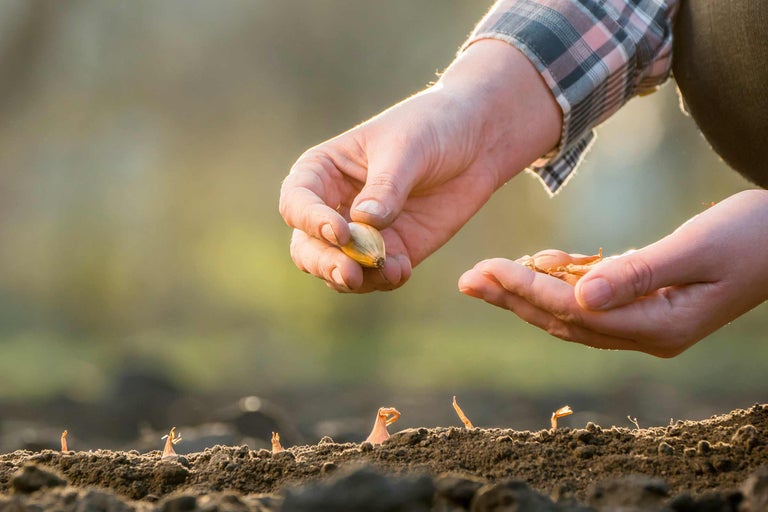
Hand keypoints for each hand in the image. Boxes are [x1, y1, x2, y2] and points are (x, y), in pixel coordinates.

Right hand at [279, 40, 560, 291]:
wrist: (478, 140)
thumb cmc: (432, 127)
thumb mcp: (407, 149)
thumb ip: (386, 187)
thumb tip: (363, 222)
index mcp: (322, 172)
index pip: (297, 203)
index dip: (311, 222)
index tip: (340, 231)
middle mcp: (334, 207)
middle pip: (308, 247)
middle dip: (325, 263)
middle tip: (350, 272)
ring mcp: (362, 234)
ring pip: (338, 269)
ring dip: (355, 279)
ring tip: (386, 270)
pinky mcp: (394, 251)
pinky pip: (377, 277)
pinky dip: (384, 280)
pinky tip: (402, 270)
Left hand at [458, 190, 767, 356]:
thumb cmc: (755, 235)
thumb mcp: (697, 249)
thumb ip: (637, 274)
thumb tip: (578, 298)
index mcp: (659, 326)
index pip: (575, 312)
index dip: (527, 290)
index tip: (486, 269)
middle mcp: (648, 334)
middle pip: (564, 320)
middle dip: (512, 297)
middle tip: (466, 280)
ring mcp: (648, 323)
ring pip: (572, 313)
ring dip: (528, 292)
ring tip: (484, 275)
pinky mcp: (648, 304)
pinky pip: (593, 300)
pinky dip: (563, 282)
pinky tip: (539, 262)